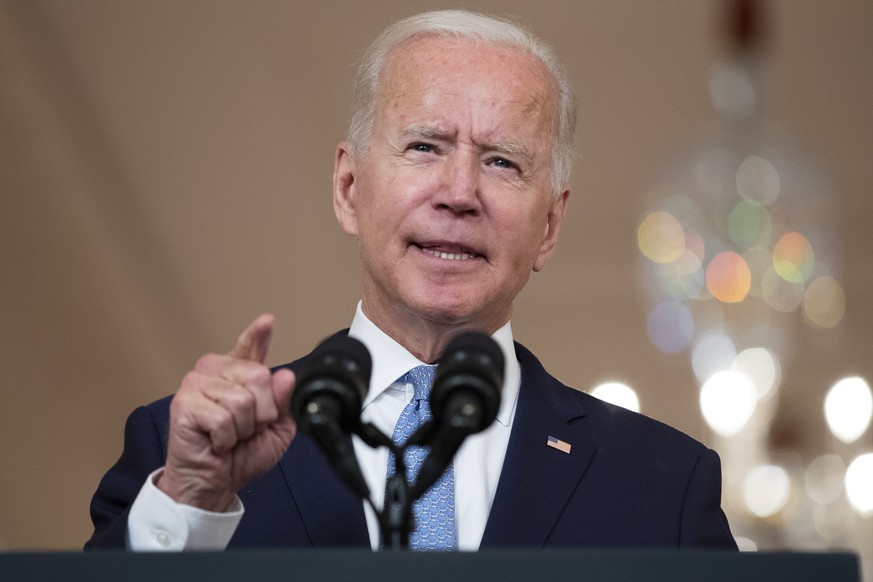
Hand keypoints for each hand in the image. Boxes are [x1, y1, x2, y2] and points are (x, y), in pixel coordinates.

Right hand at [157, 314, 295, 510]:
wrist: (214, 484)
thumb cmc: (240, 456)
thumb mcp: (276, 429)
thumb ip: (283, 402)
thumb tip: (285, 376)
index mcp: (238, 376)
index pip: (250, 348)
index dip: (258, 335)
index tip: (267, 321)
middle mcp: (215, 373)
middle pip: (258, 376)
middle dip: (262, 413)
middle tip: (245, 430)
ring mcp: (196, 384)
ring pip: (242, 399)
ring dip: (242, 428)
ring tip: (228, 436)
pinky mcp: (184, 403)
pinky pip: (223, 417)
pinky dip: (226, 437)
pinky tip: (215, 441)